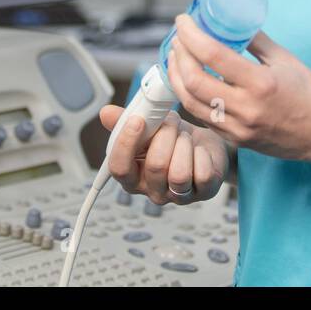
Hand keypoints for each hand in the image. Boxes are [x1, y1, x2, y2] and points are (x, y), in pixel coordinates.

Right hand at [98, 103, 228, 205]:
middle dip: (165, 135)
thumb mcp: (148, 126)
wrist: (204, 144)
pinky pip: (202, 175)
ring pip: (179, 174)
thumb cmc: (173, 138)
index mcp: (133, 175)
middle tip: (171, 122)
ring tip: (185, 138)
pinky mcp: (203, 193)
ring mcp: (178, 196)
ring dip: (184, 145)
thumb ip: (126, 121)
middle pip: (155, 166)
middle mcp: (153, 191)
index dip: (126, 143)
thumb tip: (106, 113)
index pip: (119, 168)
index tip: (137, 120)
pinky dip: (202, 154)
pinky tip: (200, 151)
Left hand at [164, 13, 310, 163]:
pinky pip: (203, 117)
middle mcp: (246, 108)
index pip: (213, 55)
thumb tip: (232, 22)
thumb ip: (256, 40)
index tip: (183, 20)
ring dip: (176, 77)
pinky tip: (188, 82)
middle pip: (193, 81)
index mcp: (261, 83)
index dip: (191, 35)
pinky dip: (190, 96)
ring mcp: (239, 128)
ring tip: (176, 58)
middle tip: (178, 38)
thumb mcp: (285, 59)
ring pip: (191, 103)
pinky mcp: (236, 140)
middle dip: (178, 55)